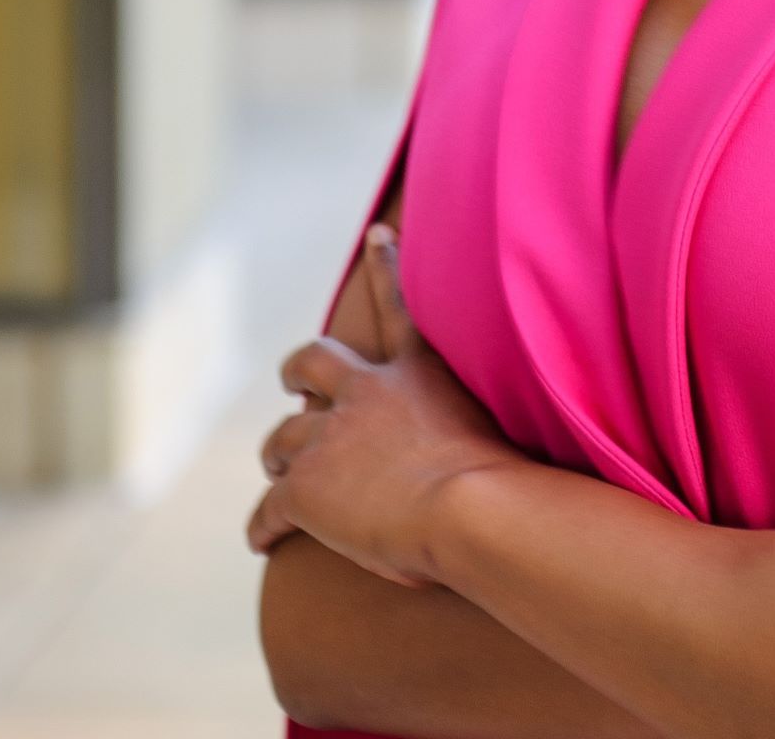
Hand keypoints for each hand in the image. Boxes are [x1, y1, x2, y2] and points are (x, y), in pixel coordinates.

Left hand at [246, 224, 522, 586]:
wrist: (471, 506)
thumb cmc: (505, 477)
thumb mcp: (500, 425)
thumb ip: (489, 416)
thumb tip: (511, 443)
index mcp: (417, 372)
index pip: (399, 303)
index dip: (387, 264)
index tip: (378, 233)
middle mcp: (367, 394)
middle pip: (314, 362)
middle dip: (297, 372)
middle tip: (292, 383)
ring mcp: (329, 438)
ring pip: (283, 438)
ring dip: (279, 454)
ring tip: (278, 469)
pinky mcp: (304, 488)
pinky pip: (270, 508)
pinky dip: (264, 525)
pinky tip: (263, 541)